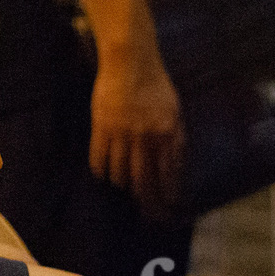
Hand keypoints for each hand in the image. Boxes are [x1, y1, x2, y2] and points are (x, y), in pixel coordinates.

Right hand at [90, 39, 183, 213]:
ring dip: (123, 185)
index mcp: (167, 134)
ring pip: (120, 174)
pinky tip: (105, 174)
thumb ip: (176, 139)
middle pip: (143, 181)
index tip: (168, 208)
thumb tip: (176, 167)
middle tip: (148, 214)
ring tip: (125, 187)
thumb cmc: (156, 84)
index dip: (168, 195)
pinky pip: (98, 159)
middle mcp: (145, 138)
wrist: (130, 62)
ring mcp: (121, 134)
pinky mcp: (101, 127)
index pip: (168, 175)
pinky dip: (102, 171)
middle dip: (147, 201)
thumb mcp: (175, 111)